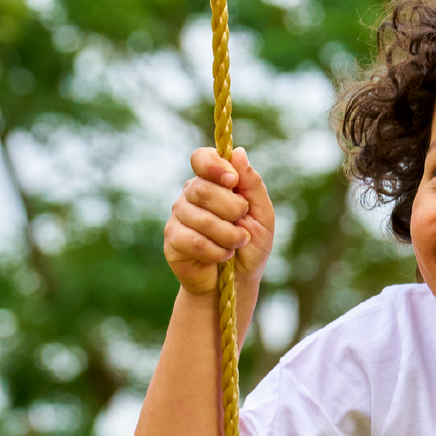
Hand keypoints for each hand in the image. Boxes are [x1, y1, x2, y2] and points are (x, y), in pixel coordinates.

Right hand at [164, 145, 274, 297]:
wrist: (236, 282)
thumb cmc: (250, 246)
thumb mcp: (262, 215)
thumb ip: (252, 185)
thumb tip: (239, 153)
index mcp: (212, 182)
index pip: (201, 158)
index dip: (215, 166)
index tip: (233, 181)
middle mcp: (191, 195)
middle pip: (203, 189)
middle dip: (232, 209)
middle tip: (243, 225)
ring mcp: (179, 216)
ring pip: (201, 218)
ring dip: (228, 236)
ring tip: (236, 246)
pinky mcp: (172, 239)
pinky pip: (195, 241)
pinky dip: (216, 251)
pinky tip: (222, 256)